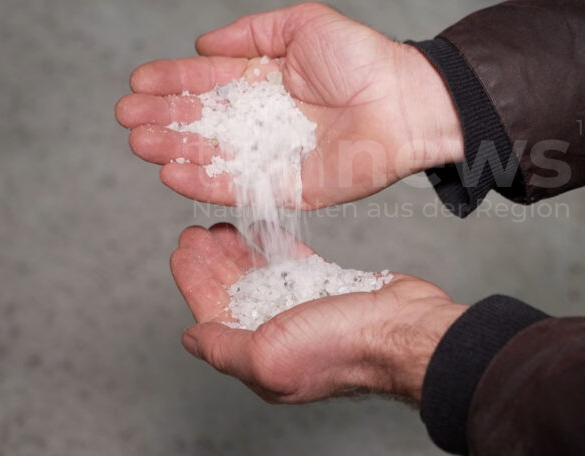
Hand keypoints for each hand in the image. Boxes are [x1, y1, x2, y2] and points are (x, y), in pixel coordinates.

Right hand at [115, 2, 463, 207]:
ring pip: (213, 156)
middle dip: (163, 118)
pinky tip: (172, 173)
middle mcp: (265, 121)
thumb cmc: (362, 57)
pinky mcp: (289, 188)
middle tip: (127, 117)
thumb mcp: (302, 25)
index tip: (138, 82)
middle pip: (203, 121)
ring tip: (140, 143)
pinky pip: (240, 187)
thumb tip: (204, 43)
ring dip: (174, 150)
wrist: (404, 100)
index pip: (209, 83)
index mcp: (266, 82)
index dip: (173, 82)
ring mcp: (274, 156)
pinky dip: (205, 183)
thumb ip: (251, 33)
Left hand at [170, 223, 466, 402]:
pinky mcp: (330, 288)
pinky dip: (274, 246)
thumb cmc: (342, 349)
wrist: (403, 330)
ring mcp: (306, 311)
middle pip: (234, 293)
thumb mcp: (266, 354)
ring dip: (239, 252)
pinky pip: (293, 264)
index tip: (181, 252)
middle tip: (194, 232)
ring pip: (261, 276)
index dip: (194, 283)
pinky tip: (260, 231)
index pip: (214, 316)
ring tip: (221, 226)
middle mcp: (281, 336)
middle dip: (212, 262)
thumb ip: (223, 346)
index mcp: (261, 357)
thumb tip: (191, 339)